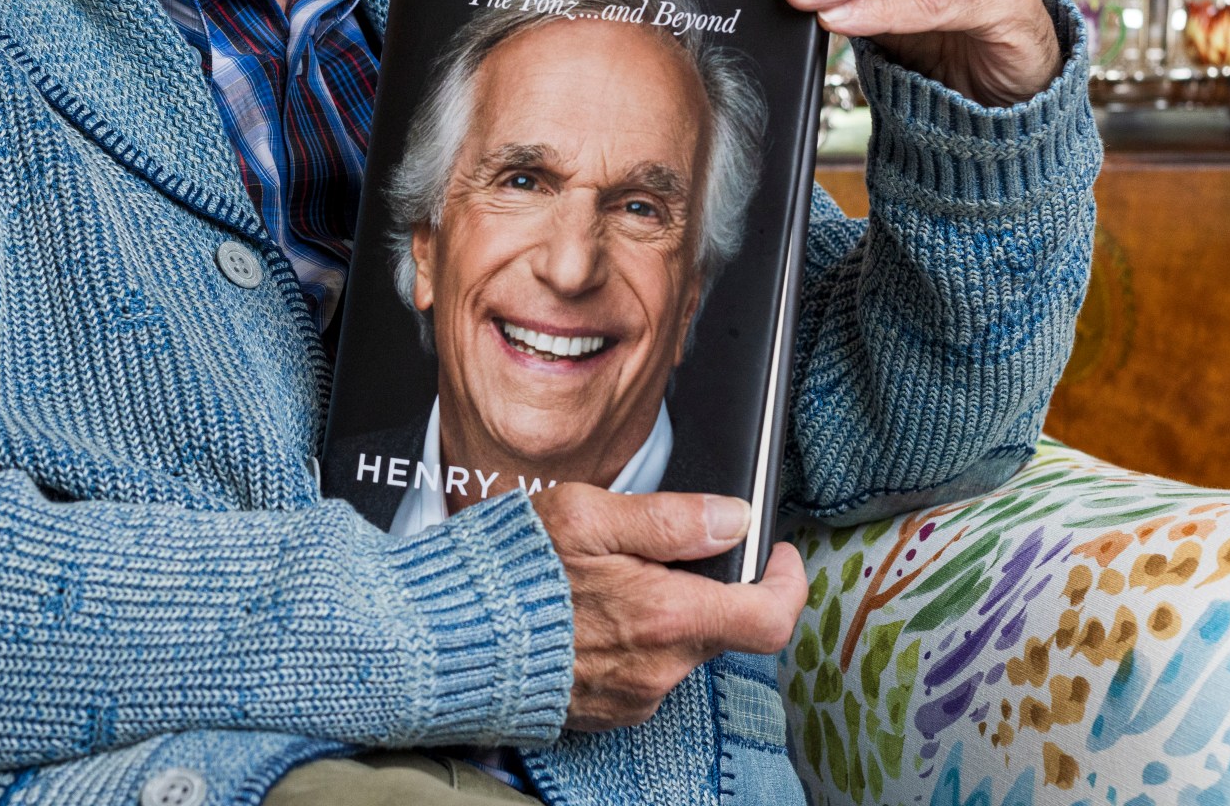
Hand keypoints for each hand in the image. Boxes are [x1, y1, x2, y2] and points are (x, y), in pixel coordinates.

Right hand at [530, 487, 805, 731]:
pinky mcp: (610, 713)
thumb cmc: (504, 575)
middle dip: (706, 585)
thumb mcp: (584, 516)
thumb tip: (733, 517)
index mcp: (664, 616)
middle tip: (660, 550)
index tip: (775, 554)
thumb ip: (669, 517)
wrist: (442, 641)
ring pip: (683, 647)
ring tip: (609, 579)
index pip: (770, 618)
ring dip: (666, 612)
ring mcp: (634, 698)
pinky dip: (636, 639)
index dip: (787, 582)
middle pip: (723, 626)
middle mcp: (658, 669)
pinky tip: (592, 614)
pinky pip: (648, 671)